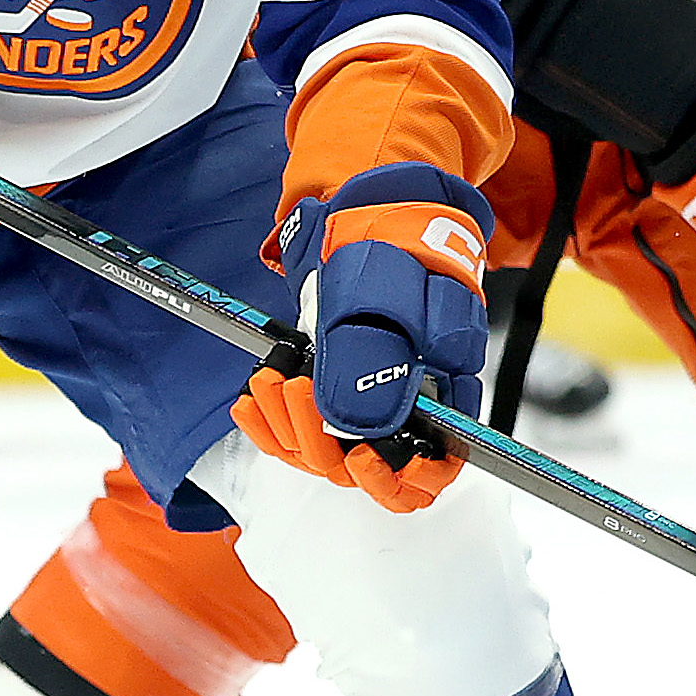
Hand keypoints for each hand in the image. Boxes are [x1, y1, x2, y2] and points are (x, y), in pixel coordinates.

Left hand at [233, 164, 491, 511]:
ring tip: (268, 380)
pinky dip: (270, 423)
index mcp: (445, 389)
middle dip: (322, 439)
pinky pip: (298, 435)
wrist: (372, 215)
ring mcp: (367, 405)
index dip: (401, 479)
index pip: (435, 468)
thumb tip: (361, 427)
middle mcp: (409, 408)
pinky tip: (250, 400)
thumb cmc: (395, 248)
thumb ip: (377, 360)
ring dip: (289, 426)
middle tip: (294, 390)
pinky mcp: (330, 397)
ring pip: (327, 455)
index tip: (362, 456)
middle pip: (370, 468)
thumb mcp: (387, 294)